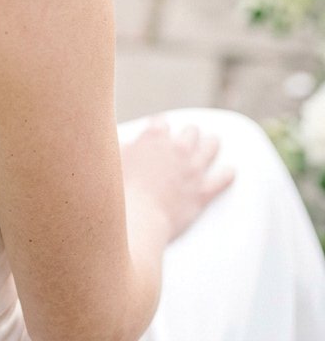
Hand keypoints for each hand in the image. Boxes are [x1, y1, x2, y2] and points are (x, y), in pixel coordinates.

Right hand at [120, 117, 235, 244]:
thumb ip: (120, 148)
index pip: (161, 123)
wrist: (138, 220)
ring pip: (210, 146)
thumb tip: (117, 143)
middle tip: (187, 138)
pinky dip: (227, 174)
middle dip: (188, 134)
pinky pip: (222, 179)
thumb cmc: (119, 192)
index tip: (160, 130)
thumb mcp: (112, 159)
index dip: (160, 127)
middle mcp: (177, 148)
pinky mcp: (202, 192)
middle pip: (190, 131)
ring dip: (211, 144)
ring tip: (212, 142)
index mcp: (153, 137)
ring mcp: (192, 169)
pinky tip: (230, 171)